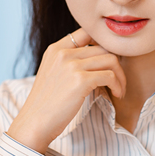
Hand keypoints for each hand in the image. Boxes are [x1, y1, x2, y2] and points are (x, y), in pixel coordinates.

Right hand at [6, 29, 126, 154]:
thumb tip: (95, 57)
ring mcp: (71, 65)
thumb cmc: (46, 104)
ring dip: (120, 75)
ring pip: (111, 59)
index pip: (87, 32)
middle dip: (116, 64)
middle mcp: (63, 53)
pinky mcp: (80, 80)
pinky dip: (118, 85)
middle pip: (104, 47)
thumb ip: (68, 61)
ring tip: (119, 89)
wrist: (34, 123)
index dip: (103, 45)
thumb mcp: (52, 73)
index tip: (108, 63)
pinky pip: (110, 75)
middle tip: (118, 80)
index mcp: (56, 49)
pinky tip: (116, 94)